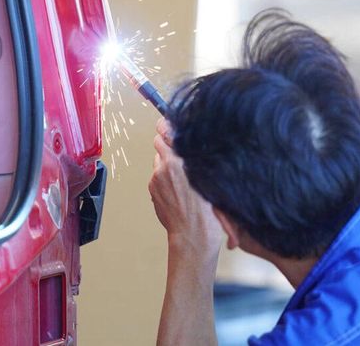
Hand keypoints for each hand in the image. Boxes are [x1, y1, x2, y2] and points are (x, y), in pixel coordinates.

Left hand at [149, 118, 222, 260]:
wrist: (193, 235)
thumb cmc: (207, 211)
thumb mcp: (207, 177)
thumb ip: (193, 156)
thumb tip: (182, 141)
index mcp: (178, 162)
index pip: (164, 132)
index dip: (167, 128)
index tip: (168, 124)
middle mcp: (163, 168)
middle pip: (159, 144)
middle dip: (168, 146)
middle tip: (180, 153)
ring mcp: (155, 179)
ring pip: (158, 161)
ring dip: (166, 163)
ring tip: (182, 176)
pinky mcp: (152, 190)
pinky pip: (157, 176)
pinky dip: (164, 177)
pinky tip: (178, 188)